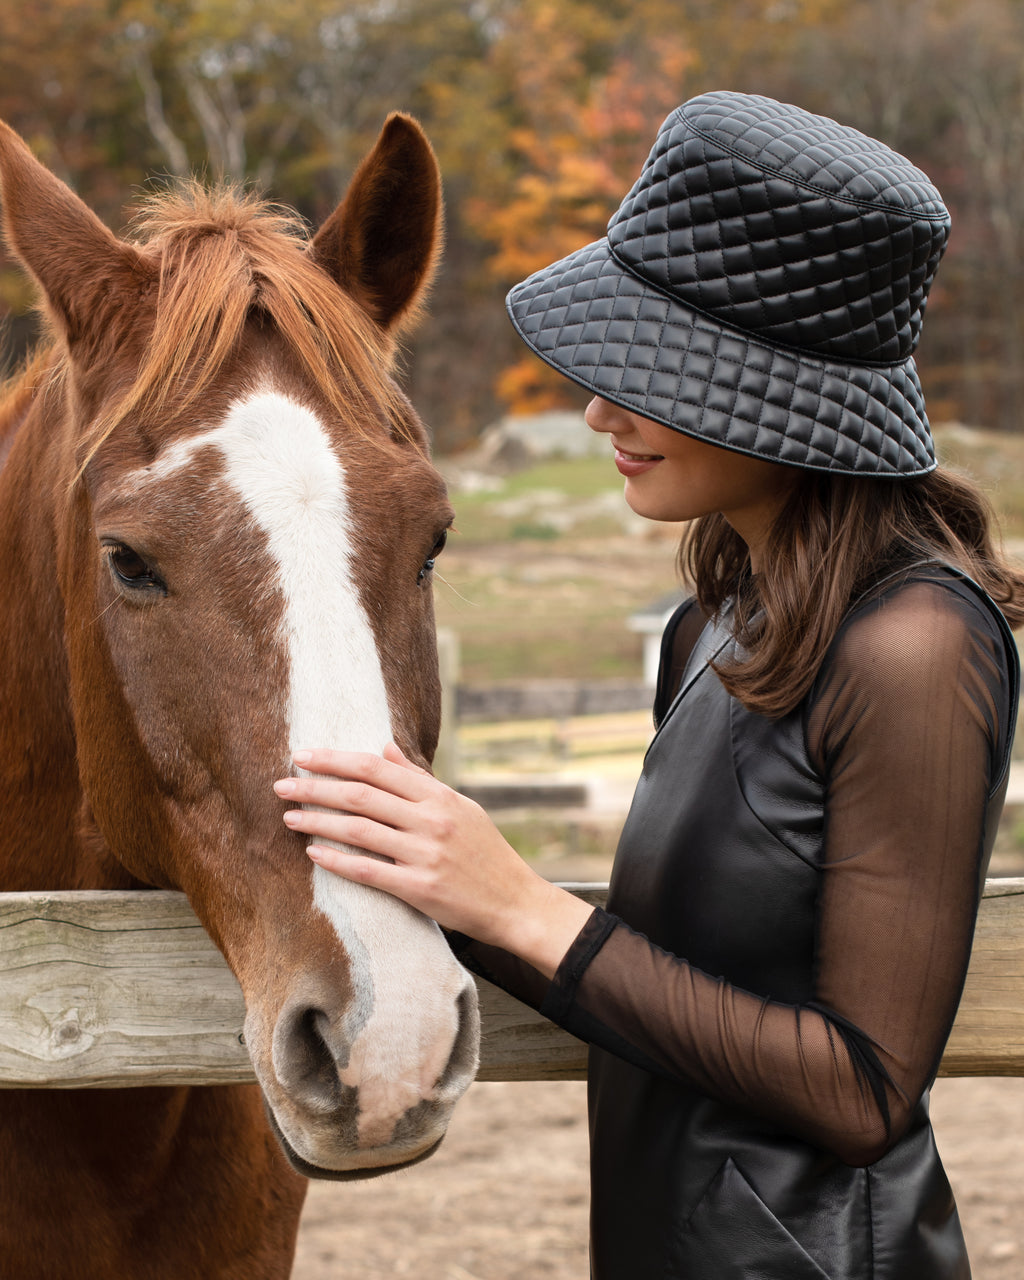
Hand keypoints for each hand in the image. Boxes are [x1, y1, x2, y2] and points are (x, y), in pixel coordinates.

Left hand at [273, 743, 593, 978]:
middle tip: (281, 785)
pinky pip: (369, 871)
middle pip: (361, 795)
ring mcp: (425, 855)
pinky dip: (338, 860)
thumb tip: (385, 747)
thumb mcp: (459, 807)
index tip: (304, 755)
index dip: (336, 759)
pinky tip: (314, 853)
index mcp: (439, 796)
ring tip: (289, 817)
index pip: (377, 768)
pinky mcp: (420, 889)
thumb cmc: (485, 853)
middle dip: (316, 787)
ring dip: (318, 821)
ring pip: (359, 830)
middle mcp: (431, 820)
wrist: (515, 902)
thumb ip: (419, 779)